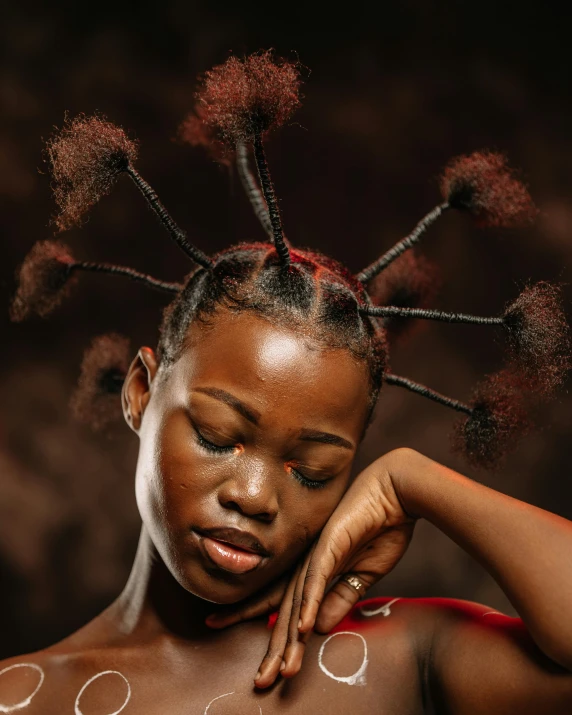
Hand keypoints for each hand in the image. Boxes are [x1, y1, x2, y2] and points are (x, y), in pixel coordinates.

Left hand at [207, 448, 416, 687]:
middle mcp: (309, 563)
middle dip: (273, 648)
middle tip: (261, 682)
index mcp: (316, 571)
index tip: (262, 666)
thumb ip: (341, 598)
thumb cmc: (381, 528)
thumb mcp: (362, 575)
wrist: (395, 492)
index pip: (288, 608)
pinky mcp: (329, 543)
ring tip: (281, 669)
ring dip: (289, 637)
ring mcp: (316, 553)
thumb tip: (318, 629)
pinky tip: (302, 628)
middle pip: (285, 611)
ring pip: (297, 601)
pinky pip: (316, 578)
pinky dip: (309, 603)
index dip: (273, 635)